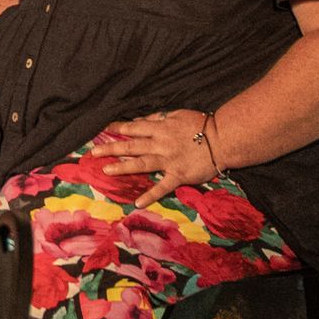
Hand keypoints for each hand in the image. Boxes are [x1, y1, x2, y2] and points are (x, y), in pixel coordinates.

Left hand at [100, 109, 218, 208]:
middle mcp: (160, 144)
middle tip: (93, 152)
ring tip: (106, 171)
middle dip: (111, 148)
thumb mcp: (177, 115)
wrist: (224, 138)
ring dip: (123, 167)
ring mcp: (168, 160)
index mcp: (160, 129)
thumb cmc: (202, 124)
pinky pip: (162, 186)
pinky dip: (151, 194)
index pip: (133, 128)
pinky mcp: (179, 175)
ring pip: (141, 163)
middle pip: (131, 145)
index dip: (117, 129)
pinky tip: (137, 202)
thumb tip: (140, 121)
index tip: (102, 131)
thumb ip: (157, 119)